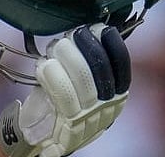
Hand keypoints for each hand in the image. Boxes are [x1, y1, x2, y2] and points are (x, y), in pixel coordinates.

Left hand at [0, 24, 129, 156]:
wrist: (42, 136)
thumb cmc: (61, 102)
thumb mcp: (81, 84)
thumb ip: (89, 63)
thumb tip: (90, 29)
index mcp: (116, 96)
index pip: (122, 66)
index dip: (114, 45)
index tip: (101, 28)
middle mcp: (107, 107)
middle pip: (100, 68)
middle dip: (85, 44)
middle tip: (72, 34)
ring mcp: (90, 117)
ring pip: (82, 77)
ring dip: (66, 54)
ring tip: (55, 47)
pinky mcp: (69, 124)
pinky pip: (63, 93)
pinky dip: (52, 73)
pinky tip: (44, 65)